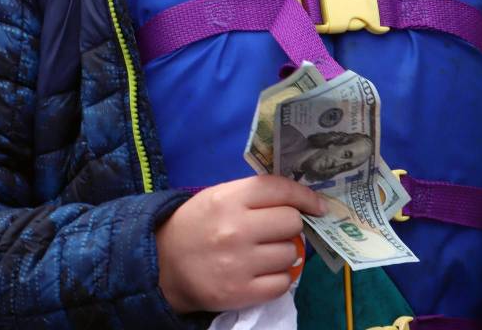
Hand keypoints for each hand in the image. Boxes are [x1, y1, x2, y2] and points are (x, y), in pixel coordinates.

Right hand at [155, 174, 324, 313]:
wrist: (163, 265)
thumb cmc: (195, 225)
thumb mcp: (218, 198)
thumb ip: (254, 196)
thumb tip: (299, 201)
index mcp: (229, 199)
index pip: (279, 189)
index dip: (305, 196)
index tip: (318, 205)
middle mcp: (236, 229)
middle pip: (291, 221)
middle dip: (290, 225)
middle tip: (276, 230)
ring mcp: (240, 263)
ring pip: (290, 253)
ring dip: (283, 252)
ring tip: (264, 253)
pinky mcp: (241, 293)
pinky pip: (283, 282)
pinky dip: (278, 278)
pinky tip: (262, 273)